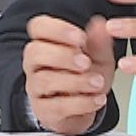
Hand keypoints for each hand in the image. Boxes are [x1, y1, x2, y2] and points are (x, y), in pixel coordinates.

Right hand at [21, 13, 116, 134]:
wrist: (84, 108)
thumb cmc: (85, 76)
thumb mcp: (98, 56)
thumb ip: (98, 42)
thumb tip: (101, 25)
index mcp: (46, 42)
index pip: (38, 27)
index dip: (57, 30)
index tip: (80, 37)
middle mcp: (35, 63)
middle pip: (35, 52)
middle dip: (62, 56)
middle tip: (86, 62)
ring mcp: (36, 87)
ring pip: (44, 80)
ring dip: (74, 81)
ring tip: (97, 82)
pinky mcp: (44, 110)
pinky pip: (57, 106)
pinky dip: (80, 103)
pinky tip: (97, 99)